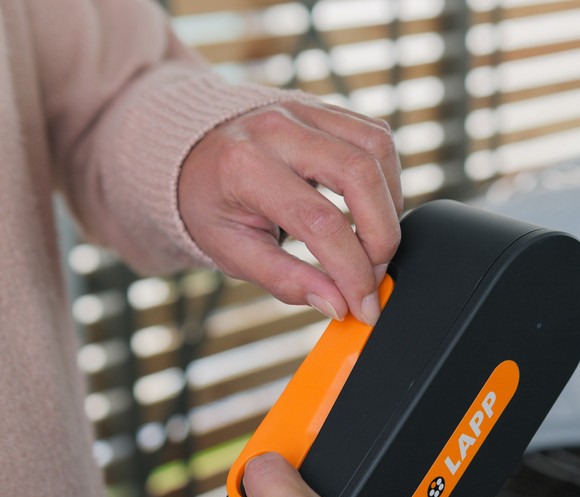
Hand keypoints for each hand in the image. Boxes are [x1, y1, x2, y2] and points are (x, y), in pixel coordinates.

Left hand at [177, 97, 402, 325]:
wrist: (190, 151)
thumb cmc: (208, 203)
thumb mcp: (232, 252)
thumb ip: (285, 280)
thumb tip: (338, 304)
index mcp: (245, 167)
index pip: (320, 222)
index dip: (352, 270)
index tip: (363, 304)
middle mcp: (277, 129)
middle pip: (360, 176)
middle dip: (382, 236)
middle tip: (375, 274)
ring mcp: (303, 111)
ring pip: (376, 149)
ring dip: (390, 204)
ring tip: (375, 242)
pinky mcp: (324, 109)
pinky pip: (375, 136)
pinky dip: (386, 178)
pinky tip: (372, 209)